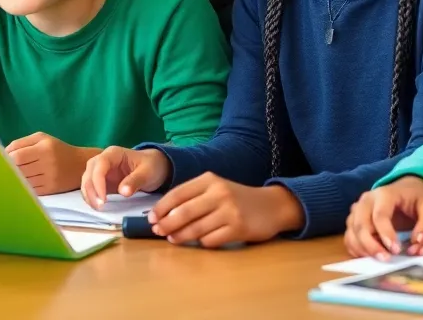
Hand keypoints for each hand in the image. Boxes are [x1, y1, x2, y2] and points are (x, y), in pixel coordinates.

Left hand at [5, 132, 95, 194]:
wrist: (80, 165)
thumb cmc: (57, 149)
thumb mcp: (42, 138)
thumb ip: (21, 143)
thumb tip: (3, 153)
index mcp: (44, 147)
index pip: (17, 156)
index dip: (5, 158)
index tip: (1, 159)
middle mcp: (48, 163)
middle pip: (18, 169)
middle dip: (8, 169)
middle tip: (3, 168)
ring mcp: (49, 178)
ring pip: (23, 181)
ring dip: (15, 178)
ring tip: (12, 175)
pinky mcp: (50, 190)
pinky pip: (30, 189)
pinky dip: (23, 186)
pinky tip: (21, 182)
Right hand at [81, 147, 170, 208]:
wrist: (154, 166)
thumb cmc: (151, 166)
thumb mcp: (147, 172)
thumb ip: (135, 180)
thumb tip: (122, 192)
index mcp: (113, 154)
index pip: (100, 166)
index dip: (98, 182)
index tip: (103, 200)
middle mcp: (103, 160)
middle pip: (89, 174)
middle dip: (91, 191)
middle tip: (100, 207)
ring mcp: (100, 171)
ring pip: (87, 182)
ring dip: (89, 196)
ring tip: (98, 209)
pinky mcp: (101, 182)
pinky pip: (91, 189)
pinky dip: (91, 198)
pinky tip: (97, 207)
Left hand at [148, 173, 304, 248]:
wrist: (271, 206)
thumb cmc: (237, 198)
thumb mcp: (216, 188)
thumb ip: (194, 196)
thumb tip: (164, 214)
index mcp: (210, 179)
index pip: (178, 193)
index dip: (161, 207)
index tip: (151, 218)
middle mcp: (219, 193)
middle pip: (184, 212)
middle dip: (167, 224)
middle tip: (158, 231)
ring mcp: (230, 211)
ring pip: (195, 228)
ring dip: (180, 236)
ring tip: (173, 239)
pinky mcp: (238, 229)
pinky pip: (211, 240)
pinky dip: (202, 243)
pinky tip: (199, 242)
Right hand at [345, 176, 422, 259]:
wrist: (406, 189)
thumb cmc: (417, 199)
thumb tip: (417, 243)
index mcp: (384, 194)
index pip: (379, 215)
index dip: (385, 233)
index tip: (396, 250)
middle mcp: (366, 200)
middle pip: (360, 224)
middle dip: (370, 245)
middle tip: (386, 259)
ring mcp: (357, 209)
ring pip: (352, 232)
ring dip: (362, 249)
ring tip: (380, 259)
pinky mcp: (354, 220)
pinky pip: (349, 237)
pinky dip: (356, 249)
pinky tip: (370, 256)